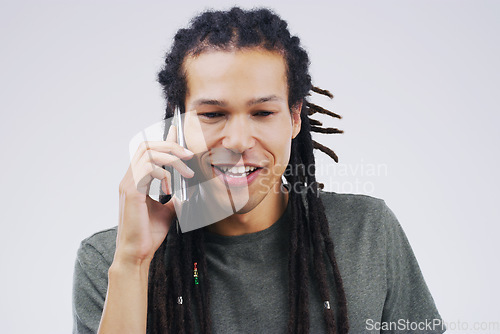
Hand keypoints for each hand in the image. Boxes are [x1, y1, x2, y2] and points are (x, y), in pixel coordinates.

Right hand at [114, 124, 194, 266]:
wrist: (138, 254)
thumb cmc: (149, 234)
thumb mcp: (167, 211)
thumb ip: (173, 198)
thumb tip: (186, 192)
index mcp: (136, 180)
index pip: (148, 151)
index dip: (164, 140)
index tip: (178, 131)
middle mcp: (129, 179)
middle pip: (147, 146)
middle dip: (170, 145)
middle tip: (189, 155)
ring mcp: (128, 184)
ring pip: (147, 153)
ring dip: (170, 158)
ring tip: (187, 172)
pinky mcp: (131, 192)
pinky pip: (146, 169)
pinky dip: (162, 173)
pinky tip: (170, 187)